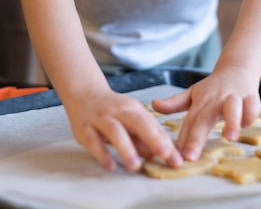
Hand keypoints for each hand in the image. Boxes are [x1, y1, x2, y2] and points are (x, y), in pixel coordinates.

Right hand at [65, 87, 182, 171]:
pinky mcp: (84, 129)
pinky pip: (93, 141)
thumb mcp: (131, 118)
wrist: (84, 94)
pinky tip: (111, 166)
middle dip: (152, 138)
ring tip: (136, 166)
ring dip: (126, 148)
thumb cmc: (111, 110)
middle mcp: (118, 110)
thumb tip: (162, 154)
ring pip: (115, 130)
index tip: (176, 158)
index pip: (152, 124)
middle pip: (137, 121)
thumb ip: (145, 136)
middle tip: (165, 155)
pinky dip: (102, 154)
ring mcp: (100, 118)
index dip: (165, 141)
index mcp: (133, 108)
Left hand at [152, 65, 260, 160]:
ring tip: (229, 136)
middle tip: (190, 155)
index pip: (189, 122)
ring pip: (232, 106)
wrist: (236, 67)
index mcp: (201, 102)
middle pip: (205, 118)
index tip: (174, 156)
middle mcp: (215, 99)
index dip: (182, 139)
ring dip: (231, 120)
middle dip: (197, 137)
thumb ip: (175, 103)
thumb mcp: (193, 93)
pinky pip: (252, 104)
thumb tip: (153, 104)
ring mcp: (233, 96)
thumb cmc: (214, 86)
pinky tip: (247, 123)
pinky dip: (251, 112)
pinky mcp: (250, 95)